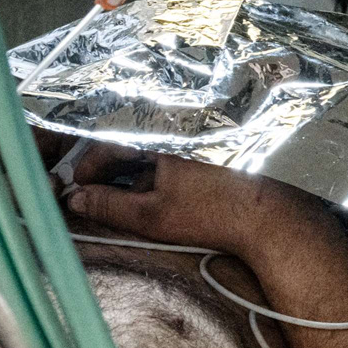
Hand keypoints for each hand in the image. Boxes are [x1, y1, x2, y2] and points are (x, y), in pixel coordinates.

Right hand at [57, 142, 334, 262]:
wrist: (273, 219)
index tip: (79, 187)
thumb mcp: (151, 215)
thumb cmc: (213, 214)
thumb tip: (74, 199)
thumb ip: (108, 206)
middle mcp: (180, 128)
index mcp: (161, 134)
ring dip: (135, 175)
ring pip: (152, 151)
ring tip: (129, 203)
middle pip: (130, 142)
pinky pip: (174, 157)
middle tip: (96, 196)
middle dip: (109, 170)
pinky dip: (160, 176)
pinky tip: (162, 201)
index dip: (89, 165)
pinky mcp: (215, 152)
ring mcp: (200, 139)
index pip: (108, 138)